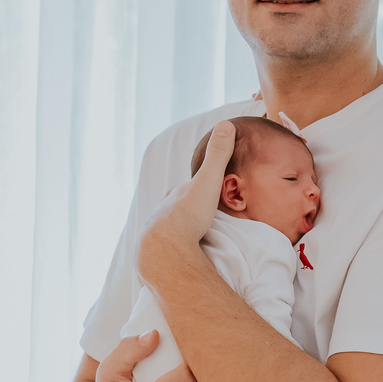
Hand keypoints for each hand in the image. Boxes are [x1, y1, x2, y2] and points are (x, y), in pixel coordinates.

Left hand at [136, 120, 234, 285]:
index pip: (184, 191)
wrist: (165, 248)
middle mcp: (160, 213)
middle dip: (185, 214)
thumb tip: (226, 123)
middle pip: (175, 211)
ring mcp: (156, 235)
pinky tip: (182, 258)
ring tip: (193, 242)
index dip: (195, 191)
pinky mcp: (156, 256)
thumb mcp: (208, 181)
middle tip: (200, 221)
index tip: (204, 195)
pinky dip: (175, 252)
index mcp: (173, 196)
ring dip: (180, 235)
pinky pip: (168, 252)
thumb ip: (218, 156)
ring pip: (169, 232)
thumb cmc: (188, 214)